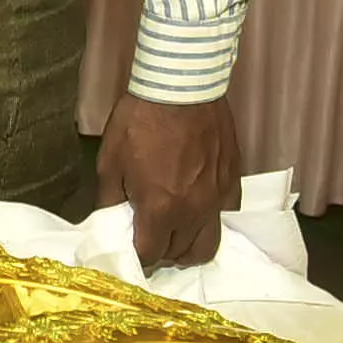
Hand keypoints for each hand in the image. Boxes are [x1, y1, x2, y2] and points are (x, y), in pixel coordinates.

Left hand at [109, 94, 237, 272]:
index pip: (149, 255)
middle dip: (161, 252)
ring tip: (174, 232)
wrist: (181, 85)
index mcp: (159, 209)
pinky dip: (209, 223)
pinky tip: (196, 210)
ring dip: (188, 246)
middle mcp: (192, 212)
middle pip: (179, 254)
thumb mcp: (110, 161)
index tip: (129, 247)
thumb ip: (110, 200)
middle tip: (149, 237)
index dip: (136, 256)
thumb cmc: (140, 120)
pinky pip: (225, 218)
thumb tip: (109, 223)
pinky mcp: (232, 182)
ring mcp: (217, 199)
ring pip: (207, 245)